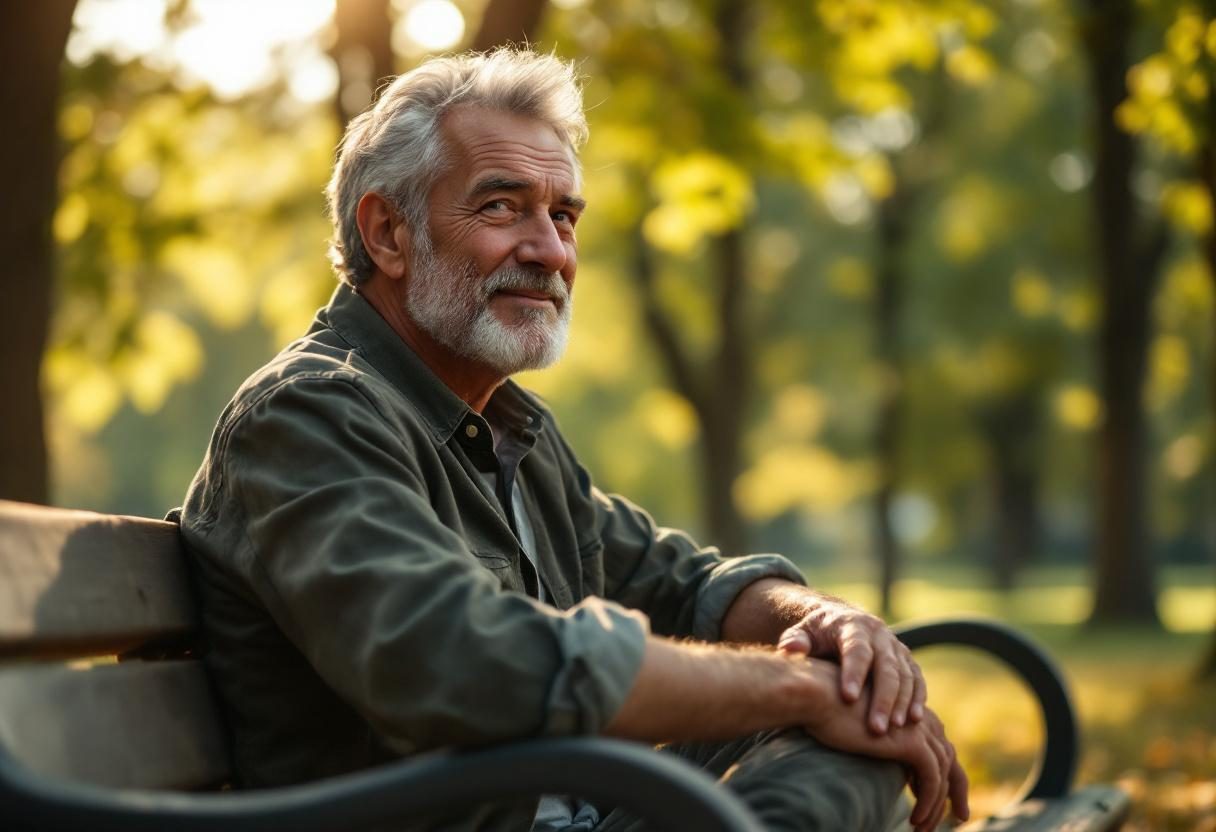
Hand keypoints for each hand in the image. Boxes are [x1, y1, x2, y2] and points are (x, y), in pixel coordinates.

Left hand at [777, 593, 924, 733]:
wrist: (840, 620)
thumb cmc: (816, 635)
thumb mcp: (801, 634)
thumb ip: (795, 641)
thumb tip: (790, 649)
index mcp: (852, 626)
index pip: (856, 649)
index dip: (854, 673)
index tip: (848, 699)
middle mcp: (878, 634)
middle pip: (886, 666)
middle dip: (882, 698)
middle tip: (876, 728)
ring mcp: (895, 645)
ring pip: (905, 674)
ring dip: (902, 702)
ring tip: (893, 728)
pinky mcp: (905, 658)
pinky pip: (917, 678)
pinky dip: (917, 698)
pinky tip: (913, 721)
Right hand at [801, 661, 968, 831]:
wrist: (817, 697)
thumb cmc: (825, 711)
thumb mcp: (855, 728)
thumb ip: (873, 741)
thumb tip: (877, 763)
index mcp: (907, 709)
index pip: (937, 745)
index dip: (943, 772)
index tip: (941, 798)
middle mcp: (919, 717)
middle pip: (949, 758)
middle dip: (956, 790)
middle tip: (959, 816)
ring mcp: (917, 728)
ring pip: (943, 774)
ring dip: (936, 805)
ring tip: (922, 829)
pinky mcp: (911, 742)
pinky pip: (932, 779)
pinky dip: (929, 802)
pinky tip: (916, 820)